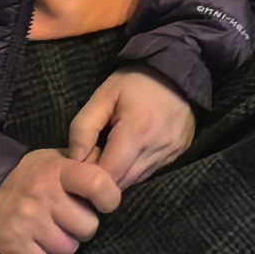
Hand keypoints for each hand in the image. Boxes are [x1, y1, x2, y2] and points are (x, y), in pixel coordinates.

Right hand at [0, 146, 119, 253]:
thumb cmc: (27, 174)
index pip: (99, 184)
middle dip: (83, 226)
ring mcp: (28, 222)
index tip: (106, 203)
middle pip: (88, 227)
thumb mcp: (55, 160)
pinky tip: (37, 241)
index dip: (109, 197)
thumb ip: (84, 167)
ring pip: (68, 248)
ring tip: (53, 231)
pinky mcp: (13, 244)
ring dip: (64, 243)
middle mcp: (45, 196)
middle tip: (71, 219)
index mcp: (59, 171)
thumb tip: (118, 174)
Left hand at [66, 67, 195, 191]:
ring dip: (121, 174)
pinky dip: (136, 168)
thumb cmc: (137, 81)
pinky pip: (151, 173)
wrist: (180, 70)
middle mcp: (157, 148)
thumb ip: (83, 128)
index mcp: (136, 131)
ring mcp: (171, 154)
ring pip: (136, 180)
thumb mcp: (103, 96)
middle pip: (122, 183)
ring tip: (113, 153)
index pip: (108, 174)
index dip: (90, 175)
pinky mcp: (179, 154)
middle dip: (104, 178)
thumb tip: (75, 159)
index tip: (82, 163)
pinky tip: (132, 152)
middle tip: (96, 157)